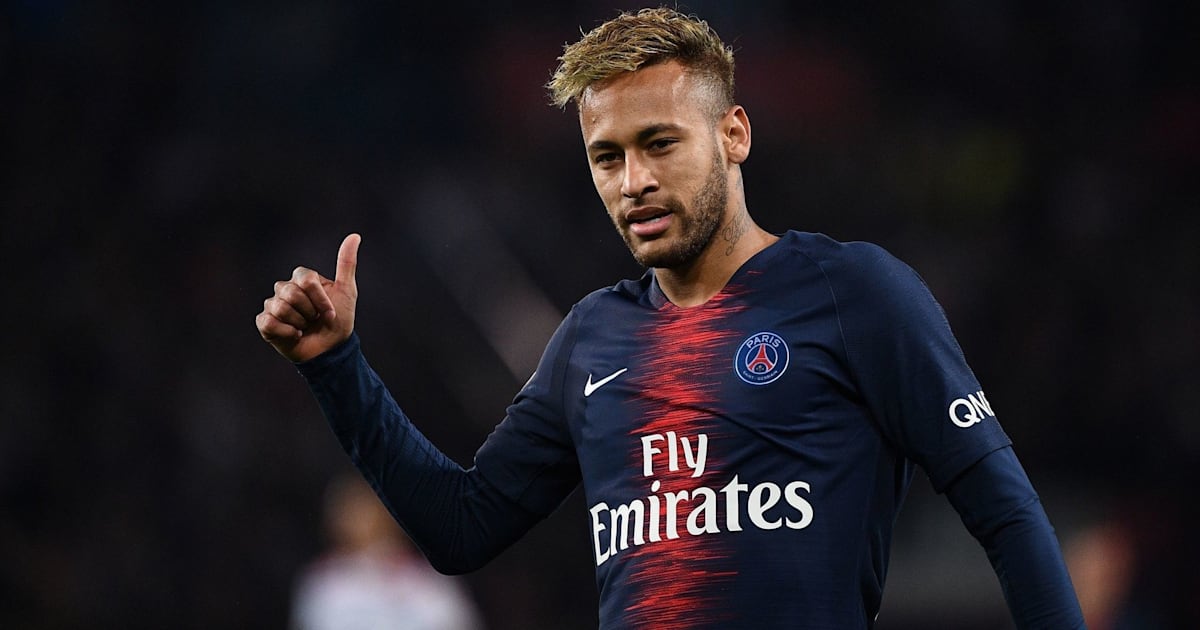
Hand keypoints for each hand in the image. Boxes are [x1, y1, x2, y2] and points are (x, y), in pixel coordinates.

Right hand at [256, 233, 360, 361]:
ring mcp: (273, 305)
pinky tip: (295, 335)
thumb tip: (355, 236)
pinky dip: (286, 332)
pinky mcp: (265, 323)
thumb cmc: (339, 320)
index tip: (330, 312)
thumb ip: (346, 264)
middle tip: (316, 320)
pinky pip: (268, 321)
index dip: (320, 299)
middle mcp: (285, 288)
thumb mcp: (347, 291)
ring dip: (300, 323)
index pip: (305, 279)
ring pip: (280, 307)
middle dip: (310, 312)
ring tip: (305, 327)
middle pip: (291, 293)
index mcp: (302, 278)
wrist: (331, 350)